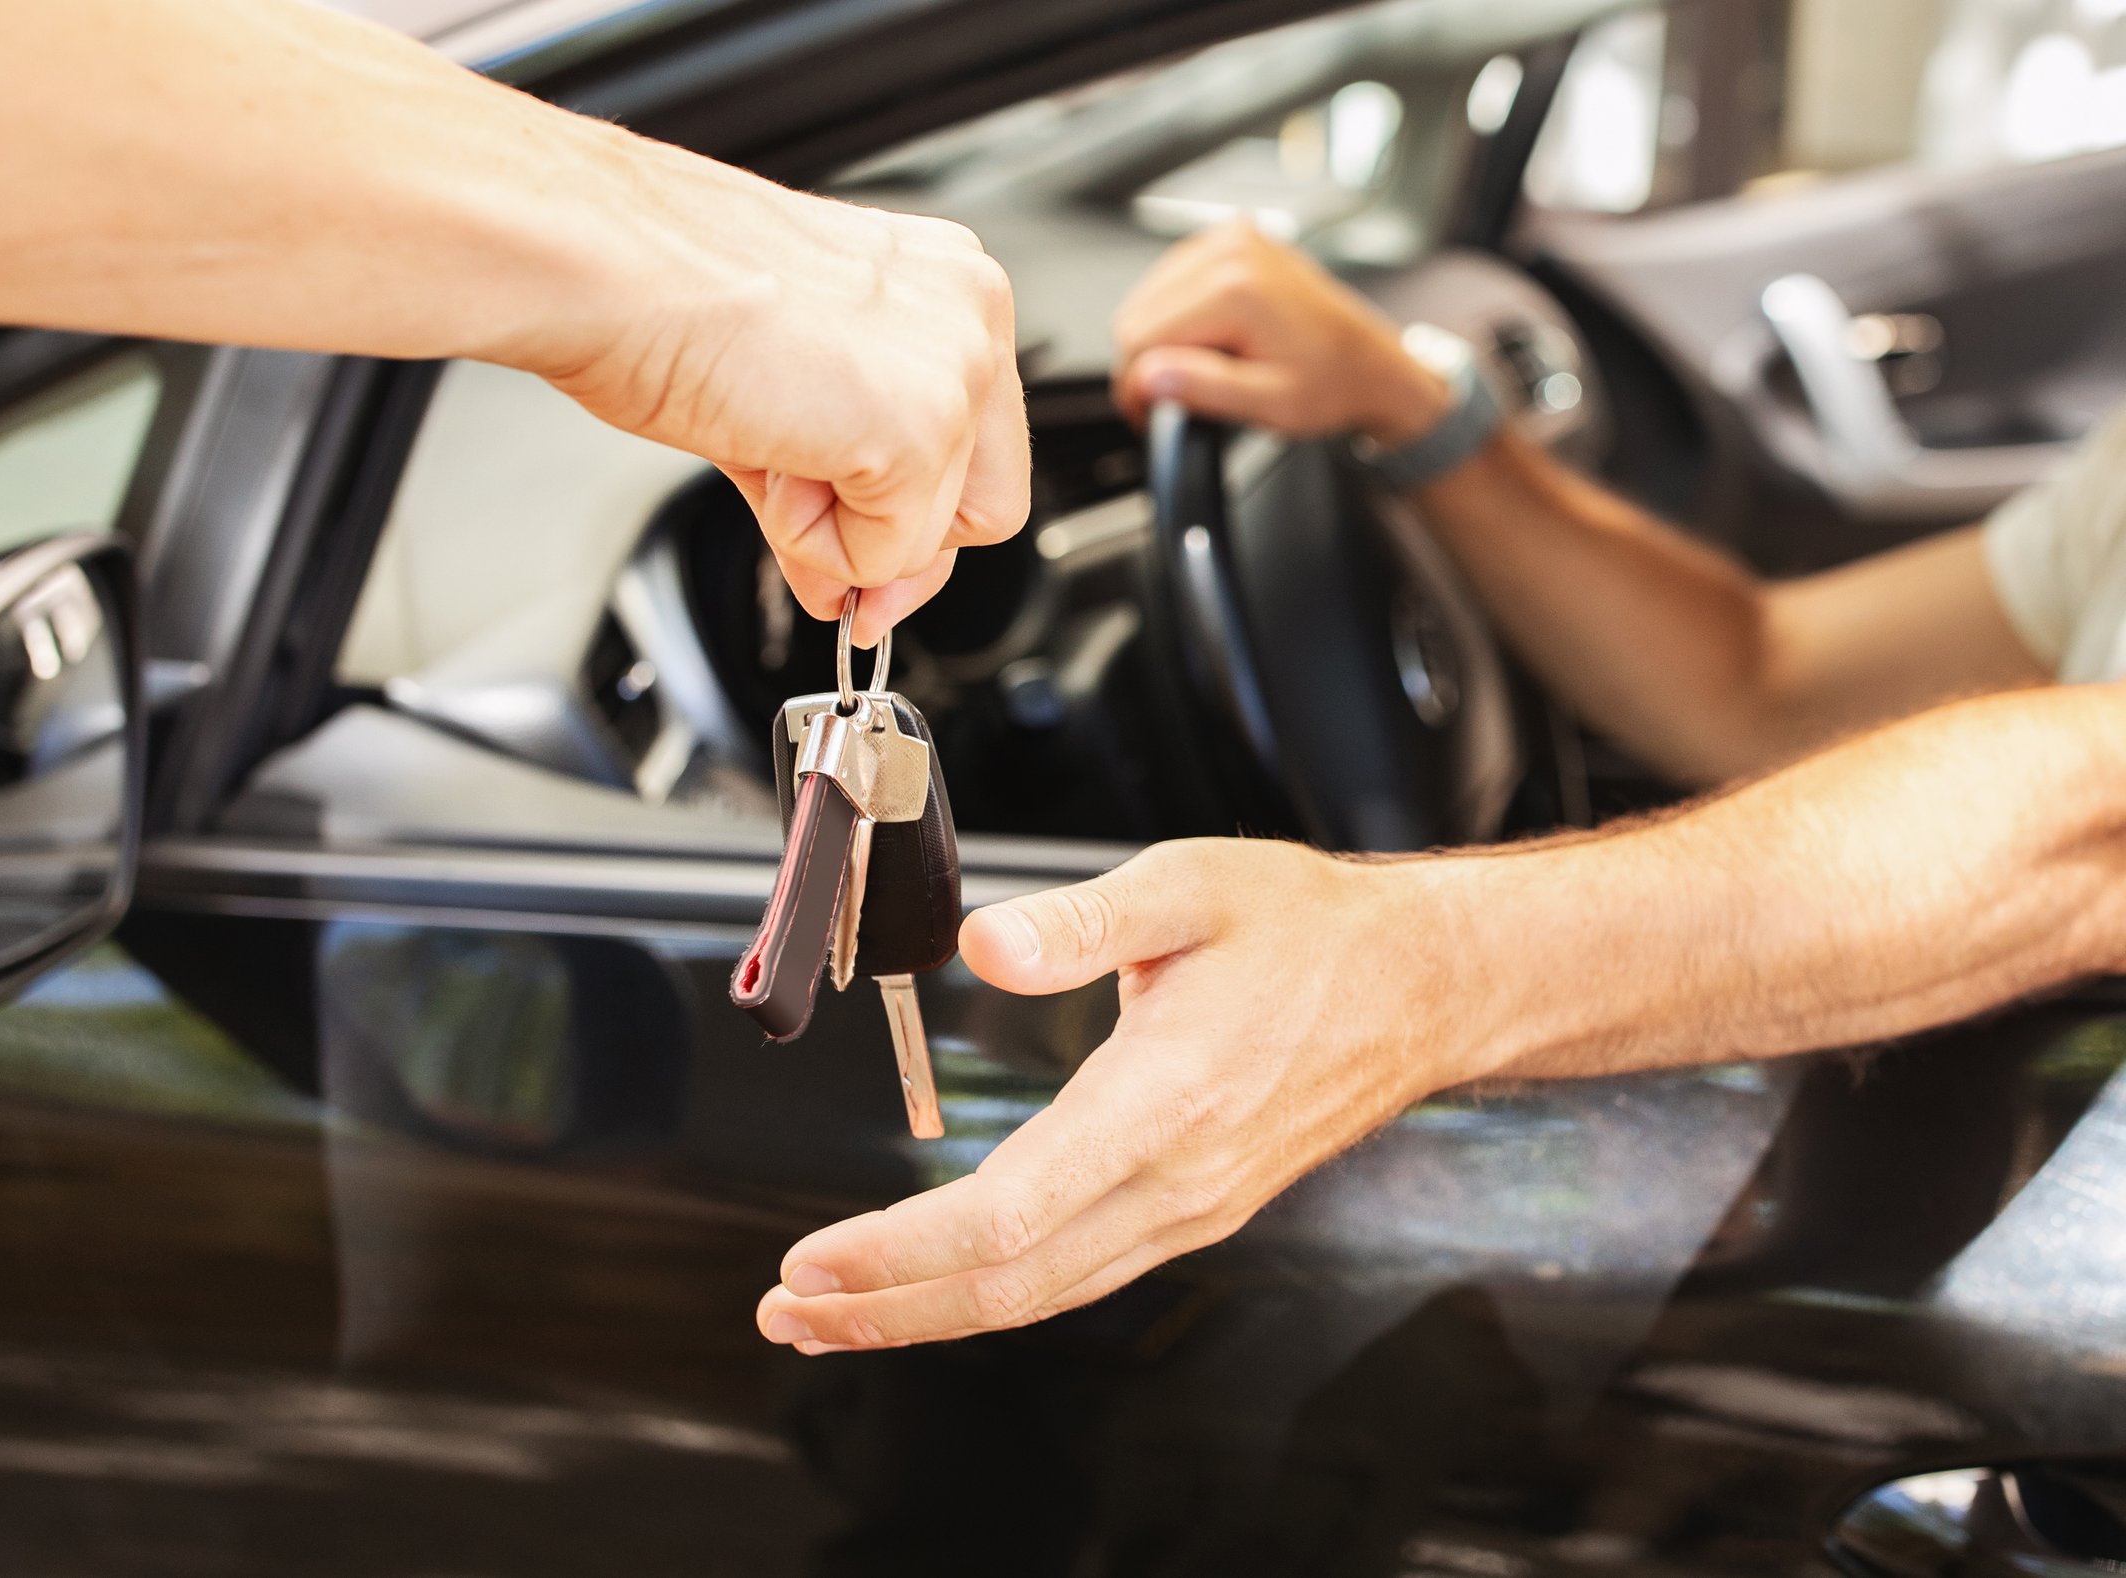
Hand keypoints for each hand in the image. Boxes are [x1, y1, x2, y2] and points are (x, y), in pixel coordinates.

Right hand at [514, 122, 1031, 646]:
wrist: (598, 265)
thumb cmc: (662, 291)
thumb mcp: (783, 392)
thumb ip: (839, 484)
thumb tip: (848, 580)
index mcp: (943, 284)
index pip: (981, 446)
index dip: (917, 518)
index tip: (865, 556)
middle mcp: (969, 311)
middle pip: (987, 503)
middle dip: (898, 547)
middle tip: (817, 550)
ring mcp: (955, 368)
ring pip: (933, 535)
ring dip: (839, 532)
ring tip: (763, 446)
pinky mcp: (921, 428)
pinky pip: (885, 554)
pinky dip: (813, 542)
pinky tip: (762, 456)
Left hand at [752, 839, 1498, 1351]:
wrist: (1418, 987)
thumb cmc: (1309, 931)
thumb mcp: (1193, 884)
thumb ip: (1082, 917)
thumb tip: (984, 944)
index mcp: (1164, 1101)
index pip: (1011, 1214)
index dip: (902, 1251)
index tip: (814, 1263)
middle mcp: (1174, 1179)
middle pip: (1010, 1285)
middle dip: (885, 1307)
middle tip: (786, 1312)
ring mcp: (1188, 1209)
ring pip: (1041, 1295)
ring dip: (927, 1314)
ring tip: (833, 1313)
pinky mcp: (1193, 1211)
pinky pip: (1076, 1277)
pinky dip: (990, 1294)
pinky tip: (940, 1285)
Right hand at [1110, 220, 1444, 444]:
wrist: (1370, 362)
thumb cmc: (1331, 384)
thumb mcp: (1269, 403)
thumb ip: (1204, 388)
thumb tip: (1147, 377)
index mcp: (1235, 287)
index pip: (1140, 339)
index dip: (1136, 388)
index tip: (1151, 416)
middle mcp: (1230, 250)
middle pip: (1136, 315)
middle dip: (1146, 363)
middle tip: (1176, 397)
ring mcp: (1230, 239)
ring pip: (1146, 298)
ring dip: (1159, 339)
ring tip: (1200, 368)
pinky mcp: (1230, 240)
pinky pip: (1169, 282)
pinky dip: (1175, 316)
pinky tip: (1208, 339)